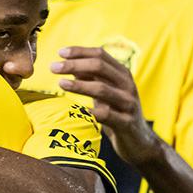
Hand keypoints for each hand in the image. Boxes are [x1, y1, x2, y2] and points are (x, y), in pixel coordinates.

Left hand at [51, 46, 161, 165]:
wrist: (138, 140)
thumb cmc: (117, 111)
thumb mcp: (105, 90)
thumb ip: (91, 77)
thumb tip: (68, 63)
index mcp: (122, 74)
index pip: (101, 55)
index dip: (80, 52)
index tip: (60, 52)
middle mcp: (127, 85)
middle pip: (100, 67)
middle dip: (75, 65)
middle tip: (53, 68)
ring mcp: (128, 104)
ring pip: (102, 89)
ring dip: (79, 85)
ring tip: (61, 83)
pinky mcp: (126, 123)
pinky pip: (107, 115)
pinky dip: (91, 111)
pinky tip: (78, 109)